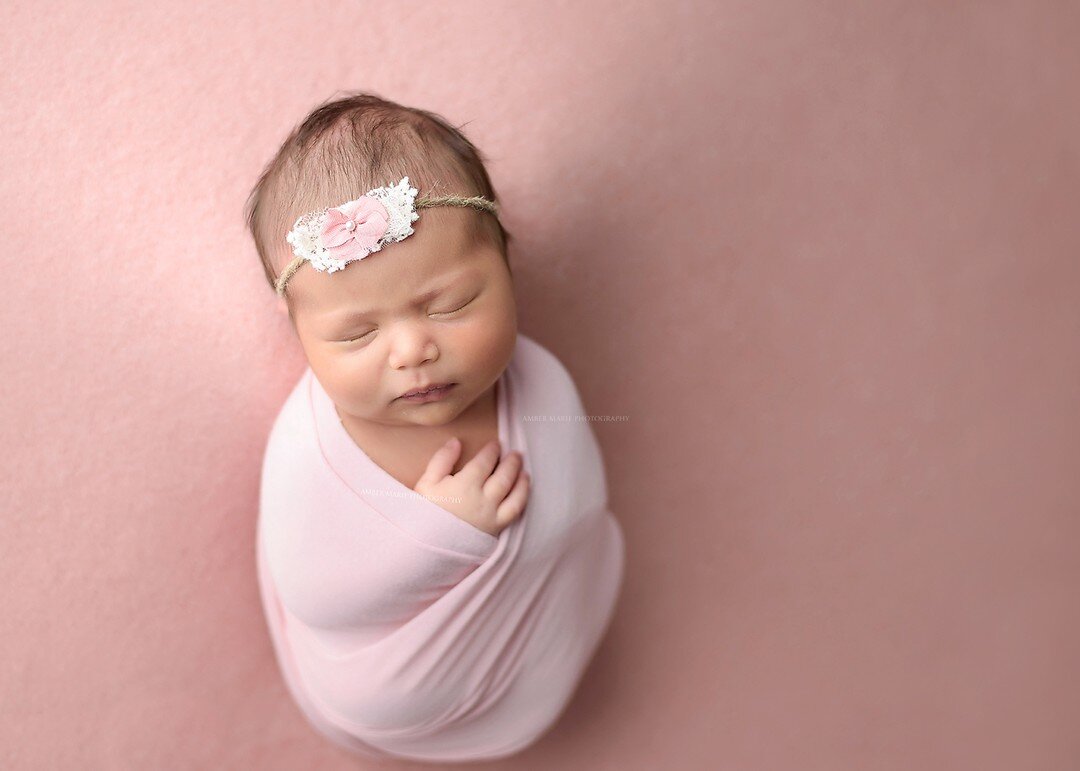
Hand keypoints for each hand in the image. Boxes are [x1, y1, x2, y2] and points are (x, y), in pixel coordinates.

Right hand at [412, 438, 529, 537]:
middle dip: (511, 462)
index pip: (484, 463)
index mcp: (465, 486)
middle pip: (503, 476)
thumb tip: (456, 441)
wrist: (425, 547)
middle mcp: (482, 500)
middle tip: (516, 453)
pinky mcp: (495, 530)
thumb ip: (442, 460)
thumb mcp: (426, 483)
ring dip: (521, 480)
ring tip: (524, 471)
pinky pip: (515, 513)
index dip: (492, 451)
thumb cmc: (424, 513)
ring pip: (514, 494)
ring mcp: (491, 516)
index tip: (496, 444)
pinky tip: (523, 492)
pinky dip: (522, 499)